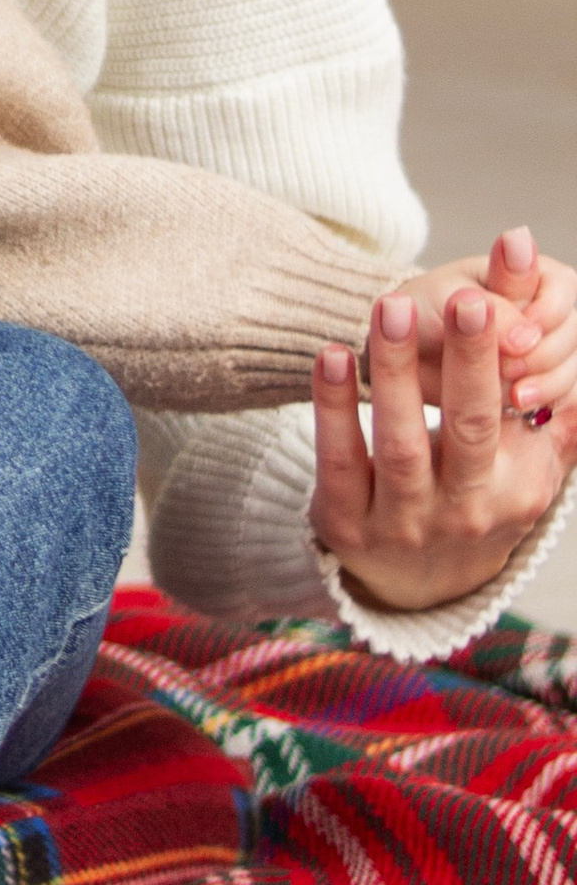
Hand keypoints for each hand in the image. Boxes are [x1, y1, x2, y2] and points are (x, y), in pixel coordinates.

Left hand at [312, 281, 576, 618]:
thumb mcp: (530, 471)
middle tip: (464, 298)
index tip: (494, 305)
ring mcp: (401, 521)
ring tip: (391, 306)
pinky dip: (333, 407)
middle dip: (467, 361)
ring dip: (395, 372)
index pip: (508, 421)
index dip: (499, 366)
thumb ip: (564, 424)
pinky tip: (332, 355)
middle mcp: (462, 511)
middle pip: (468, 428)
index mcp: (513, 492)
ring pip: (400, 443)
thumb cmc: (480, 501)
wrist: (420, 586)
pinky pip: (338, 459)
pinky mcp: (344, 522)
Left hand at [414, 226, 575, 423]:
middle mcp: (544, 306)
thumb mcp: (446, 299)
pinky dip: (547, 403)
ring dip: (548, 384)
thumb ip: (491, 310)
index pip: (562, 286)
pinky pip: (564, 395)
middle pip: (570, 332)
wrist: (404, 351)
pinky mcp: (542, 380)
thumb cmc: (423, 309)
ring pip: (571, 367)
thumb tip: (528, 336)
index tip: (515, 336)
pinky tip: (523, 409)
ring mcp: (547, 345)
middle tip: (508, 369)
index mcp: (526, 272)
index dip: (546, 313)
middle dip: (544, 354)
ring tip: (516, 397)